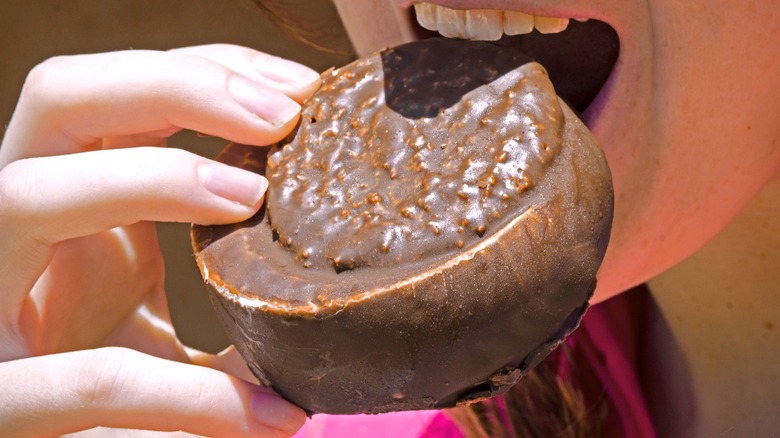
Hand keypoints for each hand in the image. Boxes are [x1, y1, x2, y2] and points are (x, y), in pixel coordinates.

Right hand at [0, 44, 319, 436]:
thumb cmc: (113, 374)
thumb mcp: (168, 303)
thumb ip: (229, 270)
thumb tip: (333, 246)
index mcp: (72, 199)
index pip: (123, 93)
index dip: (208, 68)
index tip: (303, 89)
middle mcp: (21, 230)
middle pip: (59, 97)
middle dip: (174, 83)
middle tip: (282, 114)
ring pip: (28, 195)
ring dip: (152, 180)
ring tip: (251, 198)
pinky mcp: (3, 403)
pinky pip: (85, 382)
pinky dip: (187, 395)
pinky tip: (269, 415)